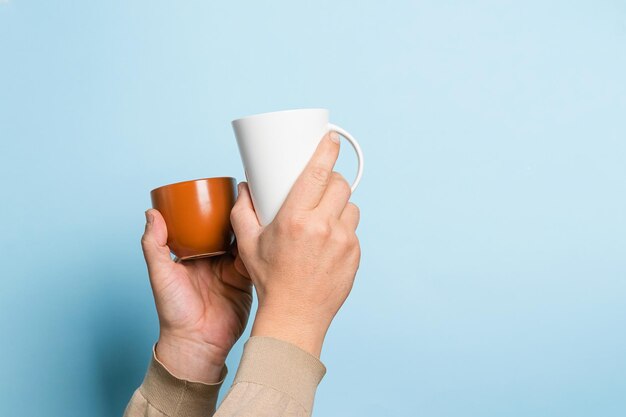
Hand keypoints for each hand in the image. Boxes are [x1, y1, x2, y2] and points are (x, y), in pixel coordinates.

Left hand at [141, 209, 252, 382]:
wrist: (197, 343)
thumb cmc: (174, 312)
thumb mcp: (160, 274)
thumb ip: (154, 245)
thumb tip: (151, 213)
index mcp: (192, 255)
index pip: (203, 226)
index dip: (211, 211)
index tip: (220, 193)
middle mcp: (212, 260)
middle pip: (226, 231)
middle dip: (235, 215)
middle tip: (245, 196)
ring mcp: (230, 269)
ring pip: (242, 241)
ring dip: (249, 228)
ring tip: (258, 209)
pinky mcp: (245, 280)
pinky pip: (254, 259)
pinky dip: (259, 246)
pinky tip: (266, 232)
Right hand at [231, 132, 360, 356]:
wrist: (295, 316)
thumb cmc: (270, 280)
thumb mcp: (249, 244)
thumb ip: (242, 211)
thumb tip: (245, 187)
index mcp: (295, 220)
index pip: (318, 173)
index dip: (327, 151)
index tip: (332, 138)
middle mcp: (323, 228)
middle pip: (339, 185)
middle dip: (331, 179)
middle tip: (319, 186)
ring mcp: (343, 242)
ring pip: (350, 206)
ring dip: (339, 205)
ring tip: (323, 217)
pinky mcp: (355, 255)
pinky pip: (353, 230)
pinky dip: (342, 229)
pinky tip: (328, 241)